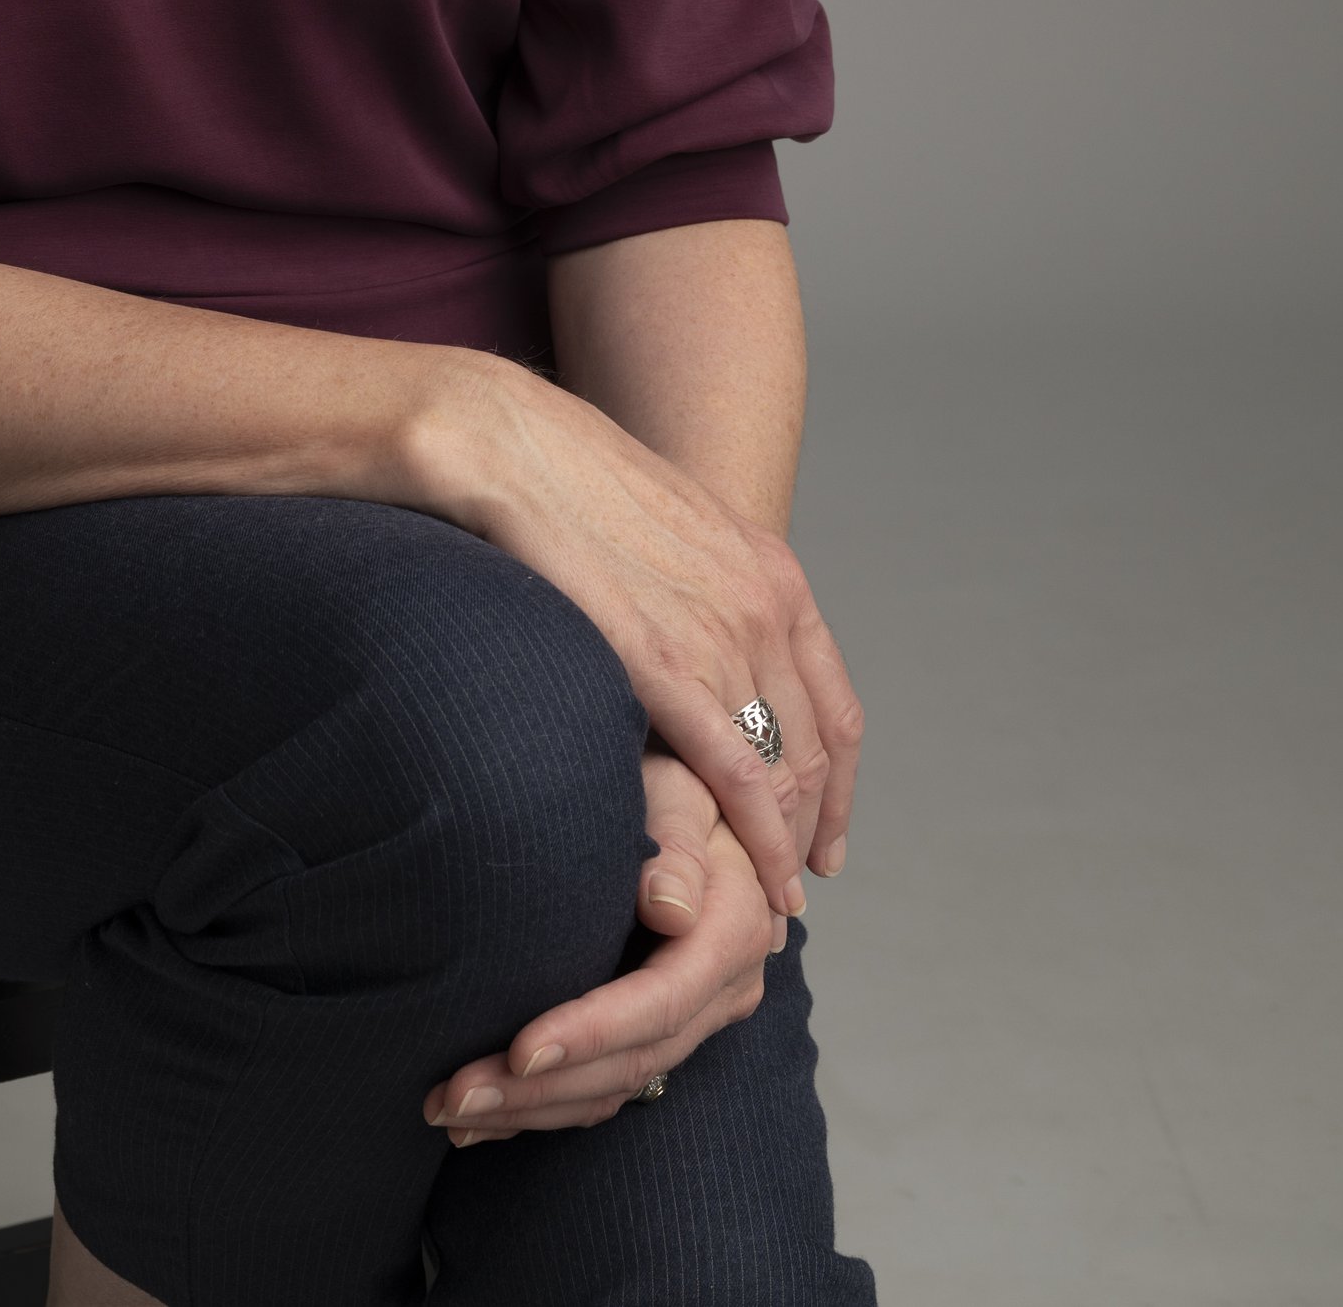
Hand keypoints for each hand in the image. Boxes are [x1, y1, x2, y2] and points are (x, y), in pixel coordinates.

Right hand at [405, 357, 861, 911]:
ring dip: (780, 845)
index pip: (833, 702)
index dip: (837, 782)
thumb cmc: (559, 478)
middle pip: (813, 747)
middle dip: (809, 824)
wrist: (505, 440)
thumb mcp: (660, 529)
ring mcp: (722, 636)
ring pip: (781, 770)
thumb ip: (690, 587)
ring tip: (767, 902)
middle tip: (789, 885)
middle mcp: (764, 604)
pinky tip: (757, 883)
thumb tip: (680, 634)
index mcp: (769, 567)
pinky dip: (760, 840)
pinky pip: (738, 776)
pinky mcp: (667, 667)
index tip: (823, 833)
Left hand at [423, 754, 781, 1141]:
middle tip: (452, 1098)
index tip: (519, 1051)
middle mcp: (726, 987)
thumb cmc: (673, 777)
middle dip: (540, 1089)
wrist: (692, 793)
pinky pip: (612, 1085)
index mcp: (733, 929)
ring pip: (617, 1086)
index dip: (592, 1033)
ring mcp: (699, 1015)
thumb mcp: (680, 785)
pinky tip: (483, 1117)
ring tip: (448, 1112)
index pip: (661, 1001)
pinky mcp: (666, 1030)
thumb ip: (676, 838)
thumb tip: (670, 909)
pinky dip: (547, 1105)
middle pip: (634, 1061)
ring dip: (531, 1109)